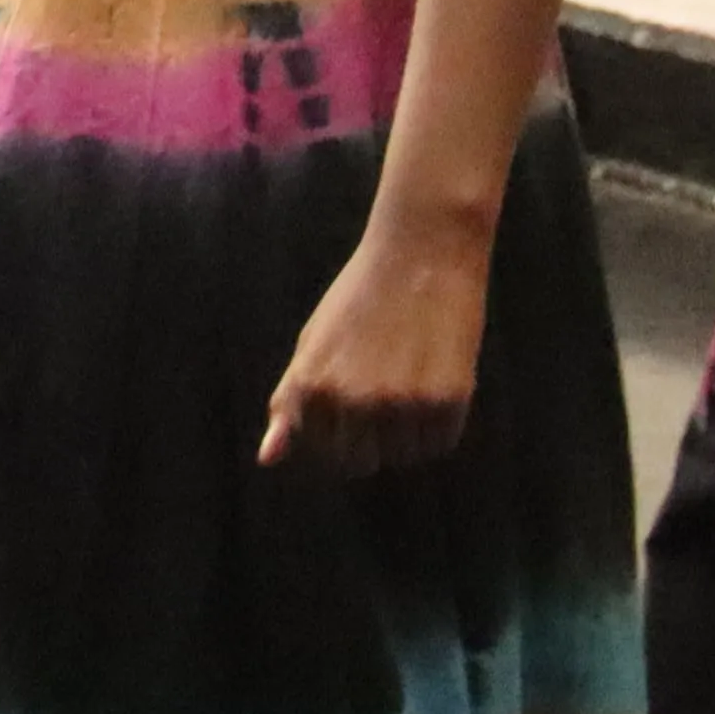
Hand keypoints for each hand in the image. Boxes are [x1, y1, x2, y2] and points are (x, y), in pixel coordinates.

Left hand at [262, 208, 492, 471]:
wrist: (422, 251)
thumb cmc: (361, 298)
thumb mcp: (313, 342)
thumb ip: (291, 401)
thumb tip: (268, 460)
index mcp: (314, 387)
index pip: (326, 451)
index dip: (343, 428)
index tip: (355, 392)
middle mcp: (354, 400)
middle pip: (363, 461)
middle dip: (373, 437)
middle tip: (384, 386)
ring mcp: (401, 403)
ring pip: (404, 456)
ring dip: (408, 430)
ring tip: (409, 375)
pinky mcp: (446, 401)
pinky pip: (439, 442)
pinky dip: (439, 423)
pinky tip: (435, 377)